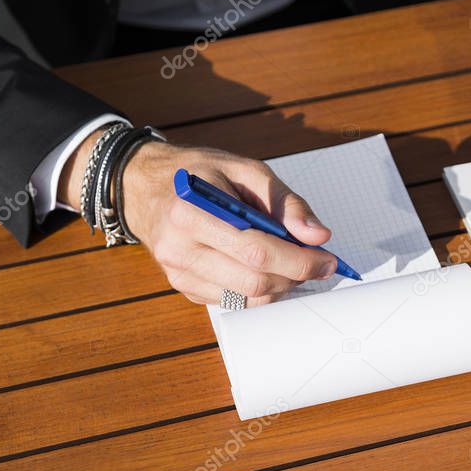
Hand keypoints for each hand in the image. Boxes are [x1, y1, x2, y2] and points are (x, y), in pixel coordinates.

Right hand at [60, 137, 336, 305]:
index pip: (256, 250)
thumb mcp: (245, 169)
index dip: (299, 260)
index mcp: (192, 210)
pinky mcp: (182, 286)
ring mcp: (178, 271)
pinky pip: (232, 301)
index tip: (328, 259)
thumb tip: (318, 235)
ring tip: (293, 265)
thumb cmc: (198, 173)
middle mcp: (179, 246)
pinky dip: (259, 290)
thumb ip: (285, 202)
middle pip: (253, 279)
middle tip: (318, 263)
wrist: (142, 186)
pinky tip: (266, 270)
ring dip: (281, 286)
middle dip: (295, 276)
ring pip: (246, 296)